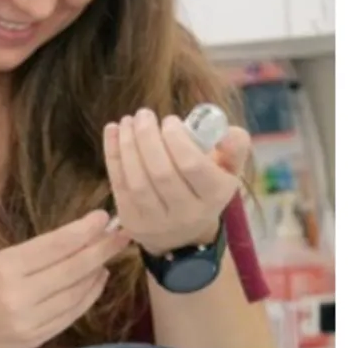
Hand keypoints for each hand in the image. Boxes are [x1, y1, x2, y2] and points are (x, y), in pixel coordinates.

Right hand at [0, 211, 132, 347]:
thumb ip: (28, 255)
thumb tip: (73, 239)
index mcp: (2, 269)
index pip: (55, 247)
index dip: (84, 231)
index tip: (104, 218)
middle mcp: (18, 297)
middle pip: (73, 270)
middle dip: (101, 249)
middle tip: (123, 234)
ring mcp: (28, 323)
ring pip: (76, 294)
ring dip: (97, 272)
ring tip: (109, 254)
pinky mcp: (35, 340)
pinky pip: (70, 315)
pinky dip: (88, 297)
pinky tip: (95, 281)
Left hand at [103, 108, 250, 255]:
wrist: (183, 233)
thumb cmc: (206, 188)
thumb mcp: (229, 168)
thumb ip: (235, 145)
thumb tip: (226, 131)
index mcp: (213, 196)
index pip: (192, 165)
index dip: (176, 139)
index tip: (169, 120)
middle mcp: (186, 214)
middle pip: (161, 173)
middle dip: (148, 138)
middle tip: (144, 114)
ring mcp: (156, 221)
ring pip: (136, 181)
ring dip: (128, 145)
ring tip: (127, 120)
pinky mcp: (131, 221)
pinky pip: (118, 184)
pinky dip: (112, 154)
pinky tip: (112, 130)